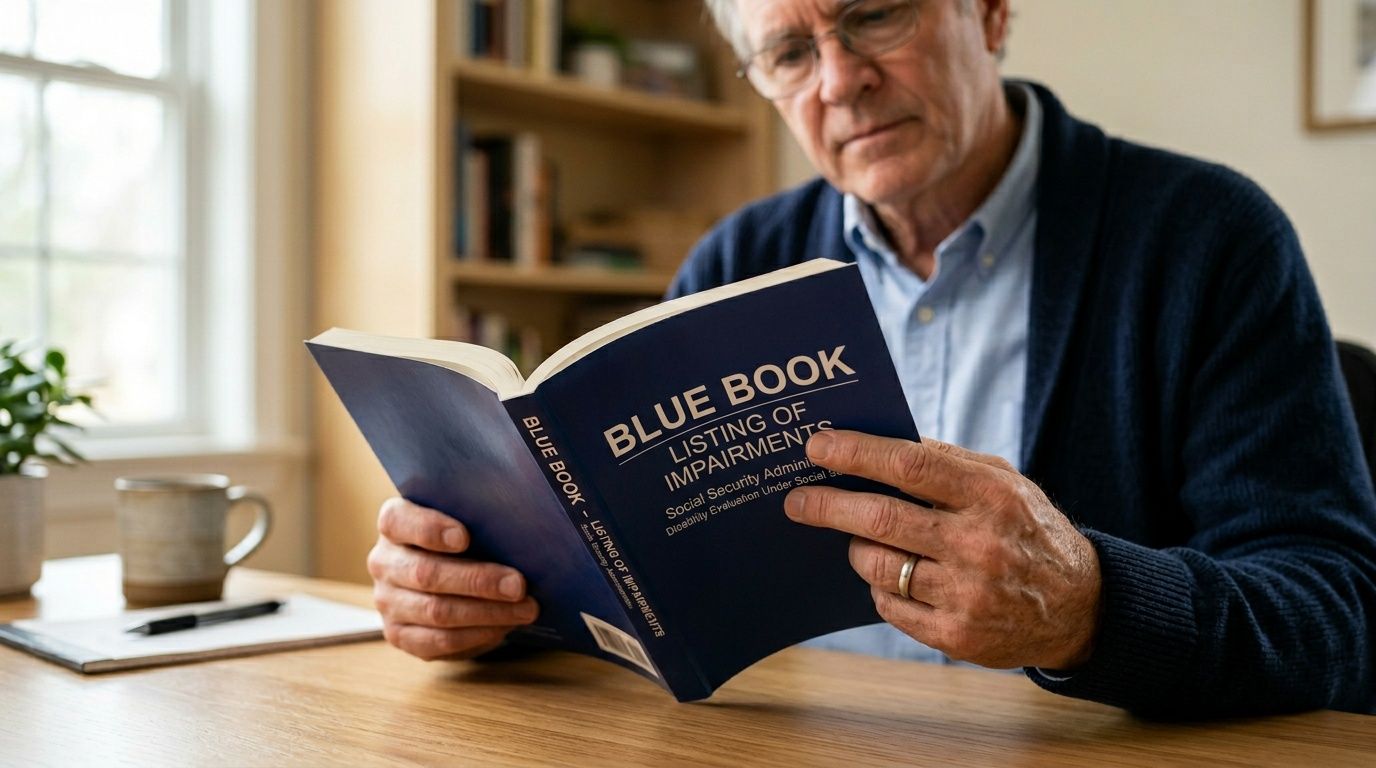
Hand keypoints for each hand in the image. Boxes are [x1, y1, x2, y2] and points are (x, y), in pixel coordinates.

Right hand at [367, 498, 538, 660]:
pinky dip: (476, 635)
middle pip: (425, 573)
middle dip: (477, 580)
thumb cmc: (465, 539)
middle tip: (518, 585)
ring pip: (435, 611)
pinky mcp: (400, 635)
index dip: (429, 529)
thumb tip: (518, 528)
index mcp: (394, 523)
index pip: (397, 521)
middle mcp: (384, 562)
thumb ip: (480, 517)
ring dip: (486, 612)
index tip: (464, 537)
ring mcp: (388, 601)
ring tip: (524, 610)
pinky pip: (438, 641)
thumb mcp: (466, 519)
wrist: (447, 577)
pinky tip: (503, 627)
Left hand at [784, 431, 1101, 670]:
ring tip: (858, 539)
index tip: (817, 447)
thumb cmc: (1028, 530)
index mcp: (991, 495)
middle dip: (827, 506)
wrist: (1081, 607)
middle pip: (881, 519)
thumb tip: (874, 443)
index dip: (856, 454)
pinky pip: (888, 606)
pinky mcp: (957, 636)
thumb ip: (947, 462)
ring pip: (876, 565)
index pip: (909, 467)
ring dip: (855, 548)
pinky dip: (879, 587)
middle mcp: (979, 544)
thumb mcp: (1004, 483)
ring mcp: (967, 595)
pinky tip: (892, 576)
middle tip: (796, 501)